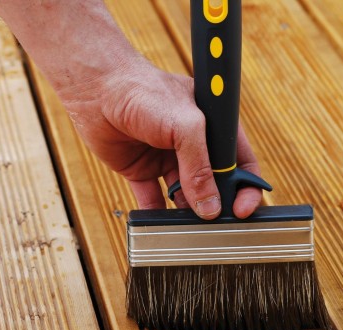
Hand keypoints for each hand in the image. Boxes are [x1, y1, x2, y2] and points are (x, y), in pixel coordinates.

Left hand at [57, 60, 261, 218]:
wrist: (96, 87)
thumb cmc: (143, 91)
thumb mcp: (185, 125)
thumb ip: (200, 166)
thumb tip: (211, 206)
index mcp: (212, 125)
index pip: (239, 161)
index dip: (246, 186)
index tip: (244, 209)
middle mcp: (191, 143)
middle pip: (213, 182)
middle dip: (217, 204)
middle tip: (216, 226)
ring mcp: (165, 157)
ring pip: (184, 194)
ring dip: (187, 213)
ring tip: (188, 229)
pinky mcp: (140, 168)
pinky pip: (151, 198)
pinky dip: (155, 214)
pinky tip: (159, 227)